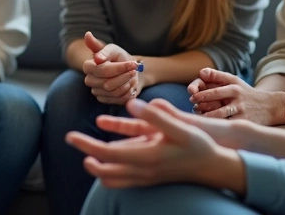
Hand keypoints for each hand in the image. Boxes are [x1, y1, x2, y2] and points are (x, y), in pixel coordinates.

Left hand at [65, 99, 235, 189]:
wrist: (214, 167)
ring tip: (88, 154)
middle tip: (71, 140)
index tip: (70, 136)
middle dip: (87, 156)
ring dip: (98, 168)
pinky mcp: (151, 179)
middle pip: (105, 170)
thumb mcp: (179, 126)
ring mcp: (147, 178)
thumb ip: (155, 115)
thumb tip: (131, 103)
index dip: (87, 145)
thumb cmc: (198, 145)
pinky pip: (124, 181)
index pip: (108, 154)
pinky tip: (109, 159)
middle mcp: (144, 172)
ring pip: (113, 180)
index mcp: (147, 157)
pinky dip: (112, 172)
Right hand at [82, 31, 140, 104]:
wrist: (127, 70)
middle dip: (124, 76)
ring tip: (133, 76)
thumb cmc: (118, 57)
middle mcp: (89, 80)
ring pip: (114, 92)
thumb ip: (99, 45)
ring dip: (127, 83)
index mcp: (88, 66)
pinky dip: (128, 92)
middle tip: (134, 70)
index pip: (102, 70)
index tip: (133, 63)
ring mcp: (96, 92)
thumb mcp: (112, 49)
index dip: (119, 68)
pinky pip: (118, 100)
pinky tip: (131, 84)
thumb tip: (87, 35)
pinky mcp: (105, 100)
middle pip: (107, 84)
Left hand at [189, 68, 281, 124]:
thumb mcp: (235, 81)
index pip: (214, 91)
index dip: (201, 95)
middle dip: (202, 107)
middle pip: (216, 105)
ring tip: (198, 119)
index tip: (192, 98)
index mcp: (234, 88)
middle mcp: (238, 100)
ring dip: (207, 118)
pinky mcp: (245, 123)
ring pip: (221, 117)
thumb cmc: (247, 93)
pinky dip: (218, 127)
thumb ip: (217, 76)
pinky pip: (228, 126)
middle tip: (193, 108)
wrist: (271, 106)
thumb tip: (201, 72)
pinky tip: (210, 128)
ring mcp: (241, 113)